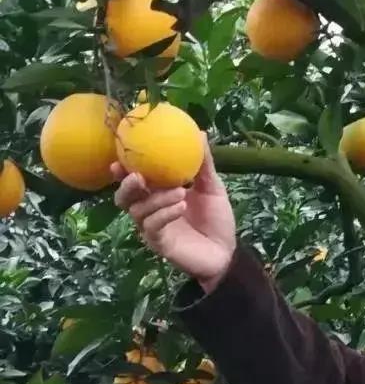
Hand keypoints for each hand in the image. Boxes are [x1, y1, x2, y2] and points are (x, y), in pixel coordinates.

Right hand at [113, 133, 236, 293]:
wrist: (227, 250)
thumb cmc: (216, 218)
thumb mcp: (212, 187)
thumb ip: (203, 164)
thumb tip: (200, 133)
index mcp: (158, 195)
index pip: (135, 181)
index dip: (123, 170)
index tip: (119, 157)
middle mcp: (150, 211)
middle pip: (125, 198)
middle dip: (127, 185)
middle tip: (138, 175)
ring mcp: (153, 228)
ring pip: (139, 211)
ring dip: (157, 199)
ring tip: (181, 192)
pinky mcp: (159, 244)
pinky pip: (153, 227)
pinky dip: (165, 213)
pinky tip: (181, 206)